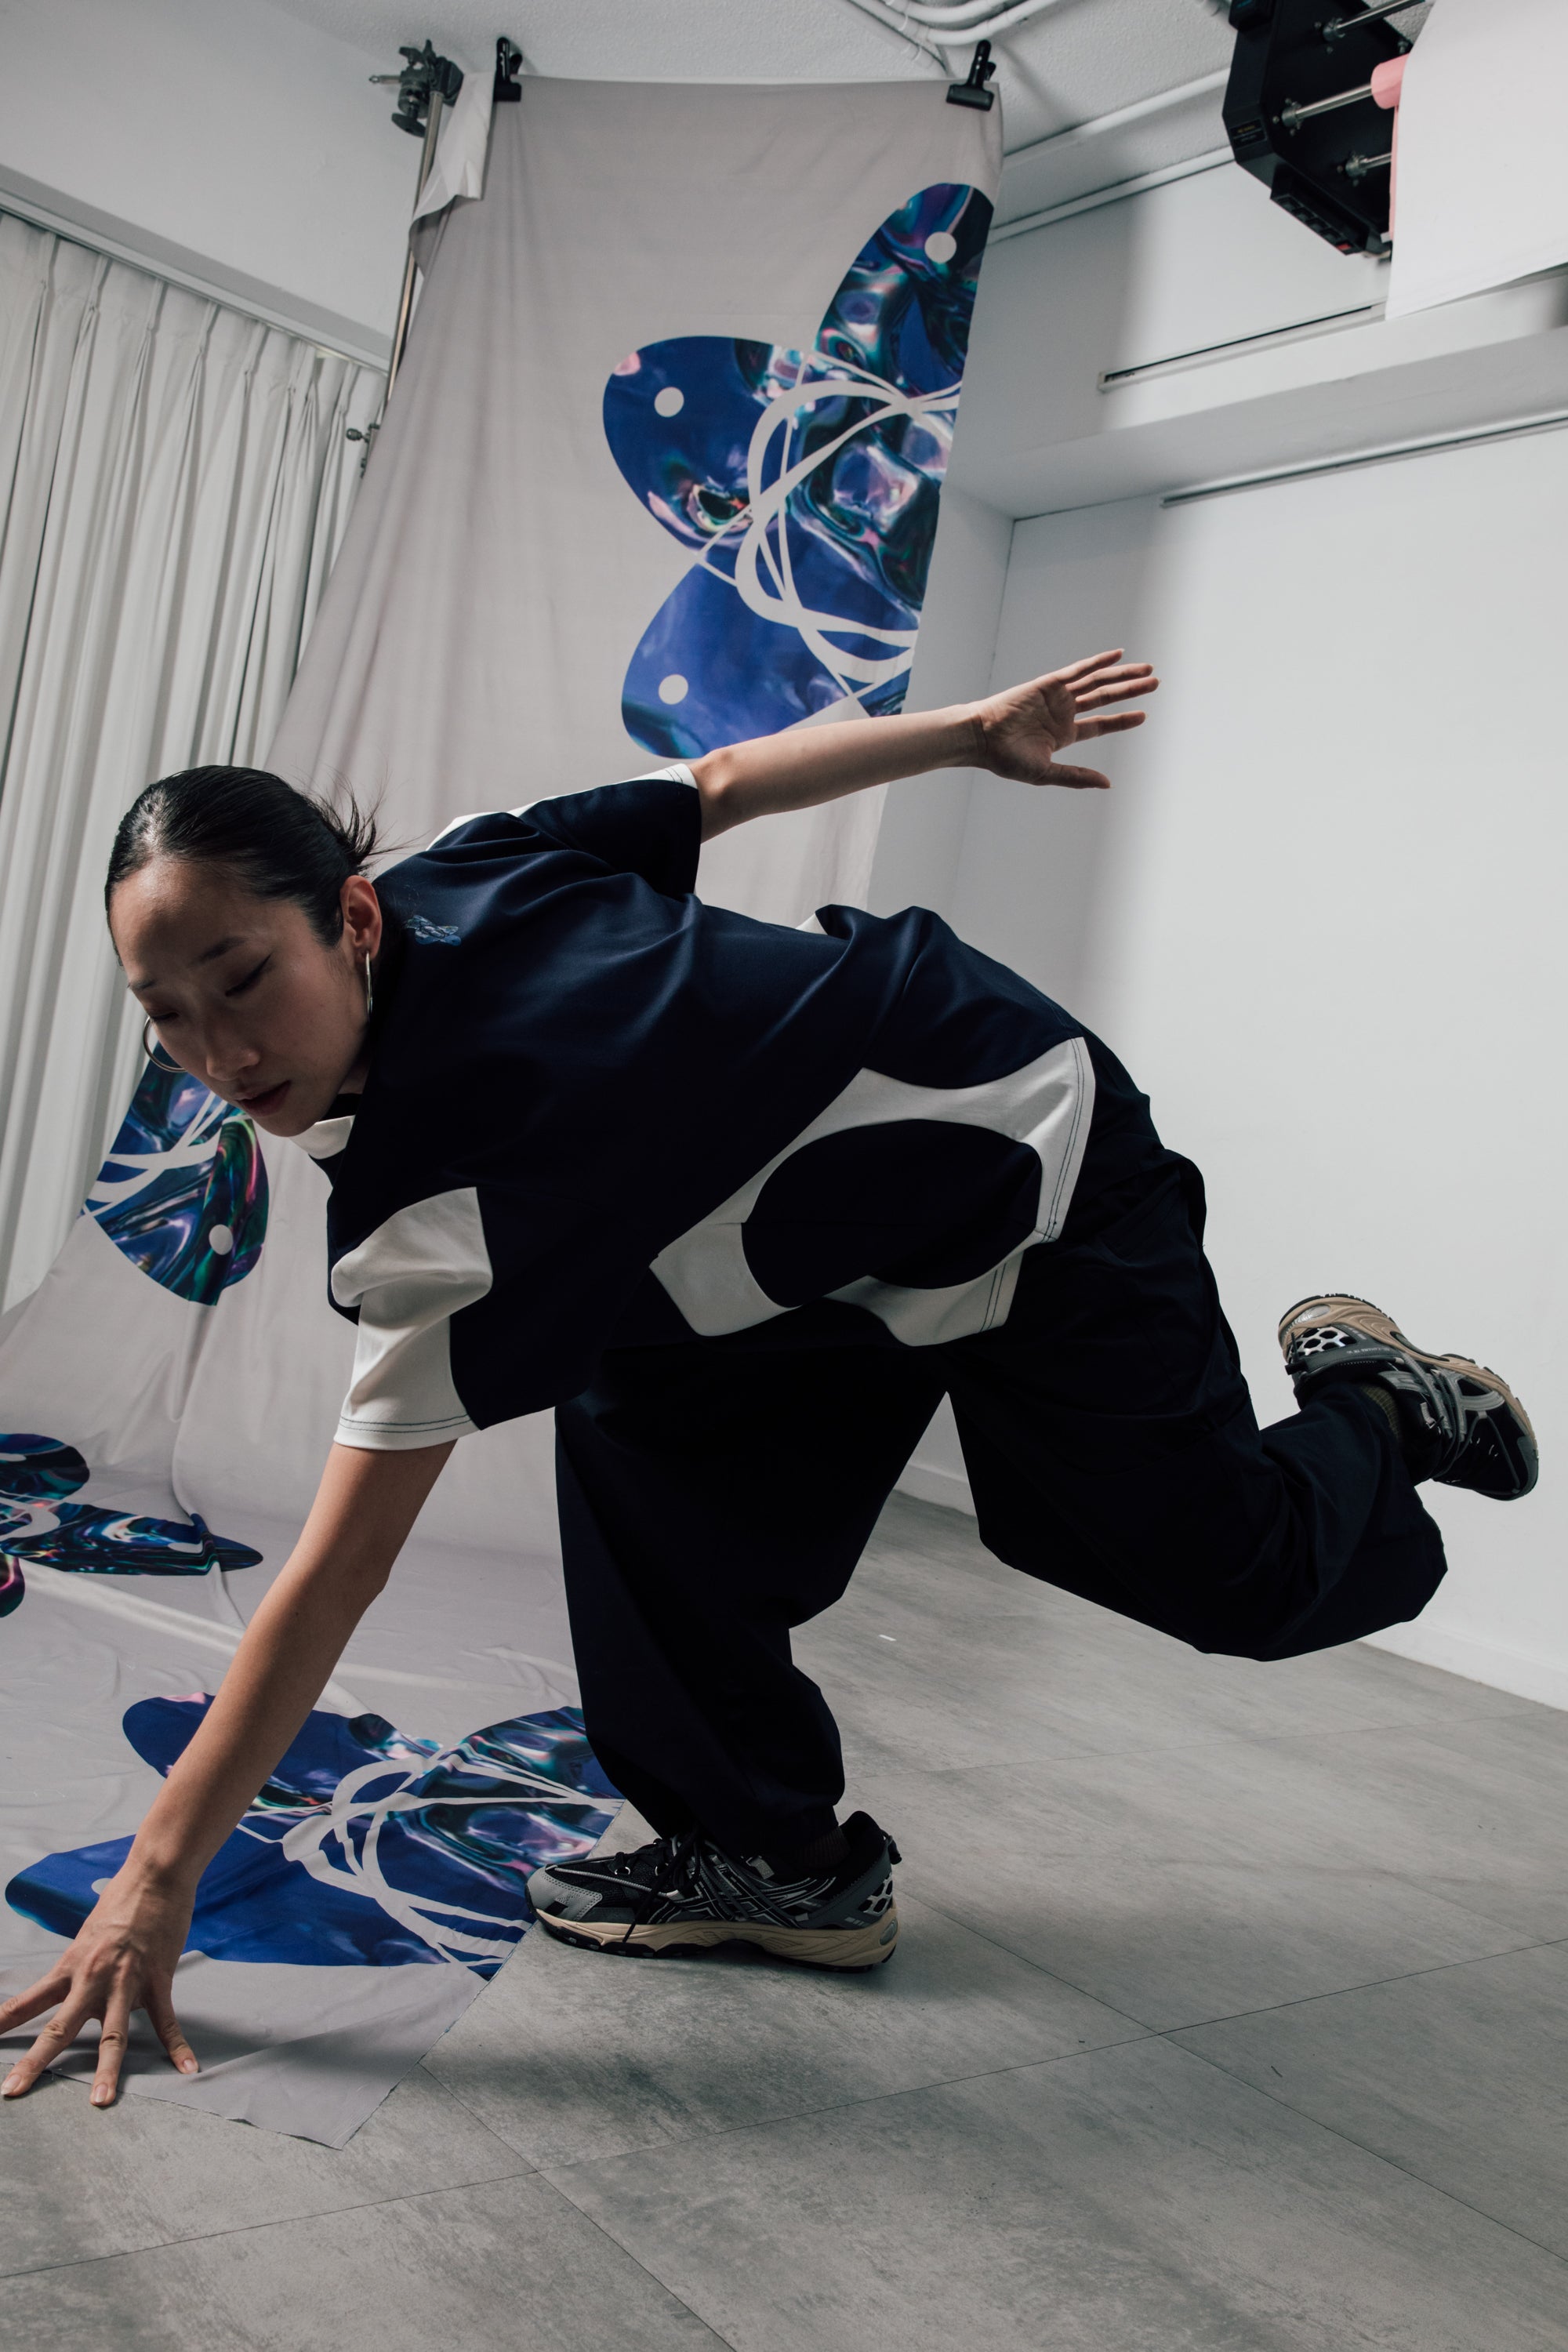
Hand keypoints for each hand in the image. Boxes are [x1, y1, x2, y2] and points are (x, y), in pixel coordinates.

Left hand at [0, 1866, 196, 2108]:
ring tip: (99, 2100)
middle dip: (34, 2063)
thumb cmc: (122, 1898)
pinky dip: (177, 2047)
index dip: (0, 2024)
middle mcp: (92, 1979)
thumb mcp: (88, 1934)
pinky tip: (186, 2068)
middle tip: (12, 2091)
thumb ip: (83, 1966)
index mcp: (70, 1966)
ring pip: (111, 2035)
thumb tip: (82, 1987)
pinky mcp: (157, 1981)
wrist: (156, 1875)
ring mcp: (126, 1983)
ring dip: (105, 2071)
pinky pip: (166, 2021)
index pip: (26, 2001)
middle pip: (58, 2029)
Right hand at [973, 650, 1157, 789]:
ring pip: (1097, 682)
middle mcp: (1063, 712)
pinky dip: (1098, 662)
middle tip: (1155, 683)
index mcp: (1064, 734)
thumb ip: (1076, 776)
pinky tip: (1118, 656)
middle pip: (1105, 698)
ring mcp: (1057, 696)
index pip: (1101, 724)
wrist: (981, 737)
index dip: (1122, 719)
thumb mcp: (1046, 772)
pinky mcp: (1048, 683)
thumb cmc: (1007, 759)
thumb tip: (1107, 784)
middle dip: (1130, 691)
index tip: (1143, 715)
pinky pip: (1078, 670)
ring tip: (1147, 670)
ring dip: (1122, 675)